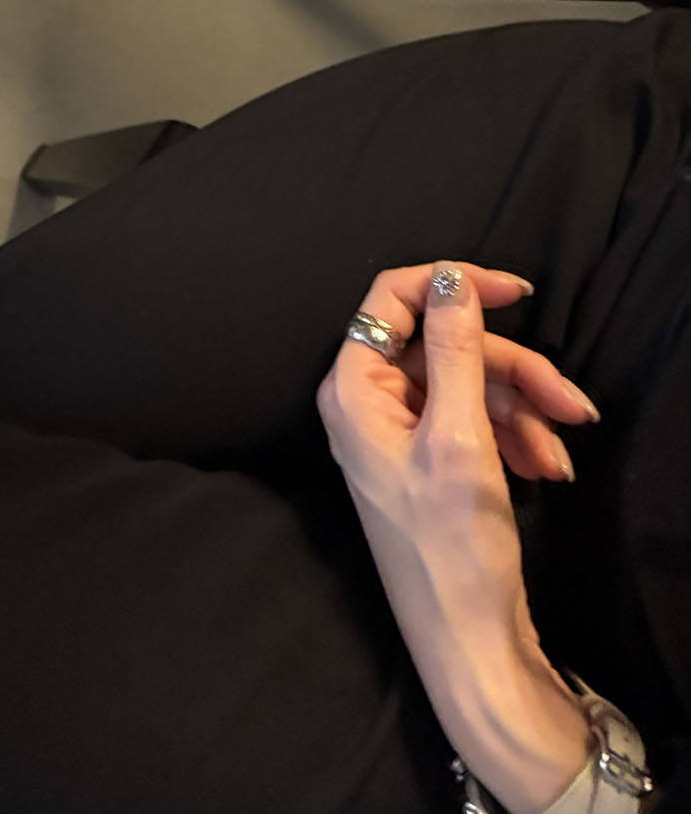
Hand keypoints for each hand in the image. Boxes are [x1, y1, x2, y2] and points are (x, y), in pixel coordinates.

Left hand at [318, 262, 595, 813]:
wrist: (471, 646)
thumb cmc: (453, 548)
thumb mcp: (459, 438)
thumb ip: (454, 351)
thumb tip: (451, 278)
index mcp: (353, 388)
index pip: (393, 298)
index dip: (454, 284)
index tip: (517, 291)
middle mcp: (368, 403)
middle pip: (445, 345)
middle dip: (513, 370)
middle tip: (571, 404)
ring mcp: (400, 433)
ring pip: (471, 382)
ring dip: (525, 409)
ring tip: (563, 451)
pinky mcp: (433, 462)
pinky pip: (478, 420)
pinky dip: (518, 436)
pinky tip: (549, 468)